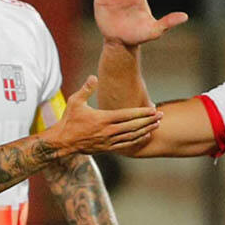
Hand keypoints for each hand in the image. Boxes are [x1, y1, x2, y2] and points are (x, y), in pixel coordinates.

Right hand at [44, 76, 161, 155]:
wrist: (63, 141)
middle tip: (161, 115)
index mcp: (102, 119)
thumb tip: (94, 77)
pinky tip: (145, 136)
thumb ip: (86, 89)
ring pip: (132, 136)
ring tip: (157, 125)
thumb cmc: (69, 120)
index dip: (142, 112)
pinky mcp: (107, 147)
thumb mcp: (75, 101)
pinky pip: (126, 144)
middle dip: (149, 121)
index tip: (153, 109)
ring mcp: (108, 141)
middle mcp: (108, 131)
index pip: (127, 115)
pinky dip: (138, 140)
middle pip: (133, 126)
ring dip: (146, 130)